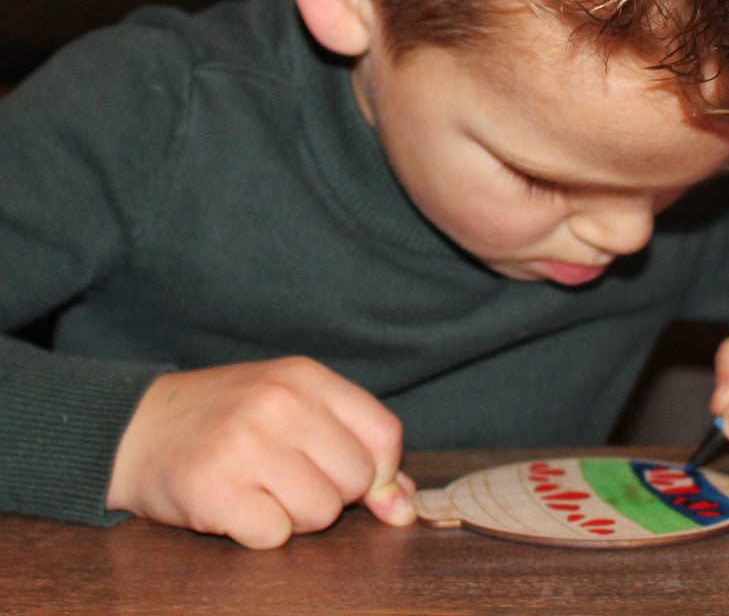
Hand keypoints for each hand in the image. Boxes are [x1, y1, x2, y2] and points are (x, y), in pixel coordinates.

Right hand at [107, 356, 416, 547]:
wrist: (140, 428)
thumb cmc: (231, 419)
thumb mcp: (294, 407)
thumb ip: (355, 445)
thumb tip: (404, 505)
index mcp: (306, 377)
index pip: (385, 435)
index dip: (382, 472)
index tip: (361, 483)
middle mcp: (280, 403)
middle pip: (357, 479)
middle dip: (332, 493)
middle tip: (290, 478)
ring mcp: (246, 444)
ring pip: (321, 513)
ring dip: (296, 516)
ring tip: (262, 489)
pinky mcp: (214, 489)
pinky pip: (275, 536)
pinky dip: (259, 533)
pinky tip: (237, 505)